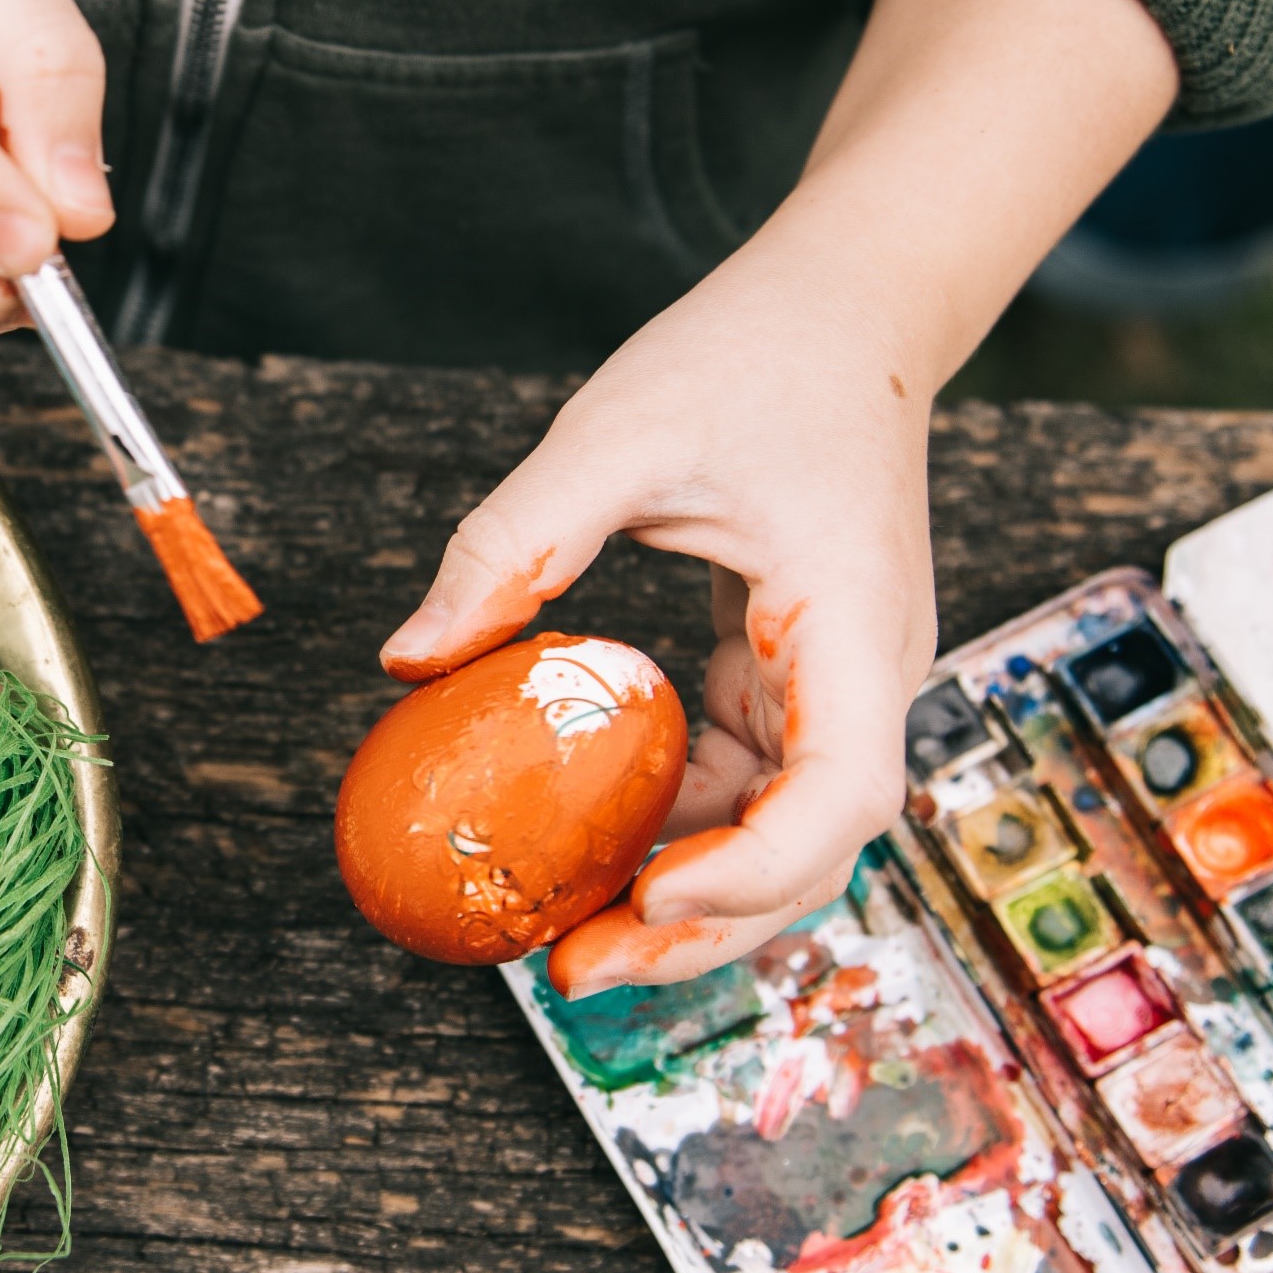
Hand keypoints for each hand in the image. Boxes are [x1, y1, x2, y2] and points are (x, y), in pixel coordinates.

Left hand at [375, 0, 1183, 997]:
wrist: (846, 303)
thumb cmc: (755, 354)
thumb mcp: (617, 433)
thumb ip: (514, 542)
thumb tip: (408, 657)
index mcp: (858, 626)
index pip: (840, 792)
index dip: (753, 867)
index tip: (650, 892)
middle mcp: (864, 677)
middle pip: (808, 849)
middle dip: (701, 927)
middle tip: (571, 968)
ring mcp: (832, 684)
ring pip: (773, 831)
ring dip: (677, 891)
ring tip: (561, 934)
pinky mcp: (790, 674)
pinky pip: (737, 780)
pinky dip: (667, 825)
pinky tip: (581, 846)